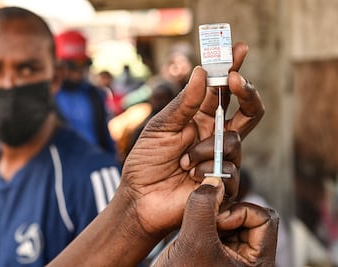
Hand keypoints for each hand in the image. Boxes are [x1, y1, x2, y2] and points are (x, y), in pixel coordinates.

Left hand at [120, 42, 264, 236]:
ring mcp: (222, 157)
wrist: (140, 197)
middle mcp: (215, 134)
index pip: (223, 91)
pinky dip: (207, 170)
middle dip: (247, 91)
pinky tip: (191, 177)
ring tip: (184, 161)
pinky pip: (231, 169)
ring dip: (206, 148)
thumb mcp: (160, 126)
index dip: (232, 69)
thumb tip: (201, 71)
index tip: (239, 49)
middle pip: (248, 110)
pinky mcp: (225, 181)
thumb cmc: (146, 160)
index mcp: (199, 118)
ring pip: (234, 140)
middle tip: (236, 79)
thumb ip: (183, 103)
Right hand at [154, 177, 278, 266]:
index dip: (240, 212)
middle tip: (204, 224)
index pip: (264, 218)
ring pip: (230, 217)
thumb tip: (214, 180)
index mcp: (257, 262)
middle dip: (223, 213)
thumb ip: (203, 207)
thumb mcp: (193, 242)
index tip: (217, 224)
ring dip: (211, 216)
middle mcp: (248, 258)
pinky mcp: (214, 250)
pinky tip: (188, 232)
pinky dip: (202, 221)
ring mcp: (231, 253)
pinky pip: (215, 224)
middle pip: (248, 215)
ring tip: (193, 230)